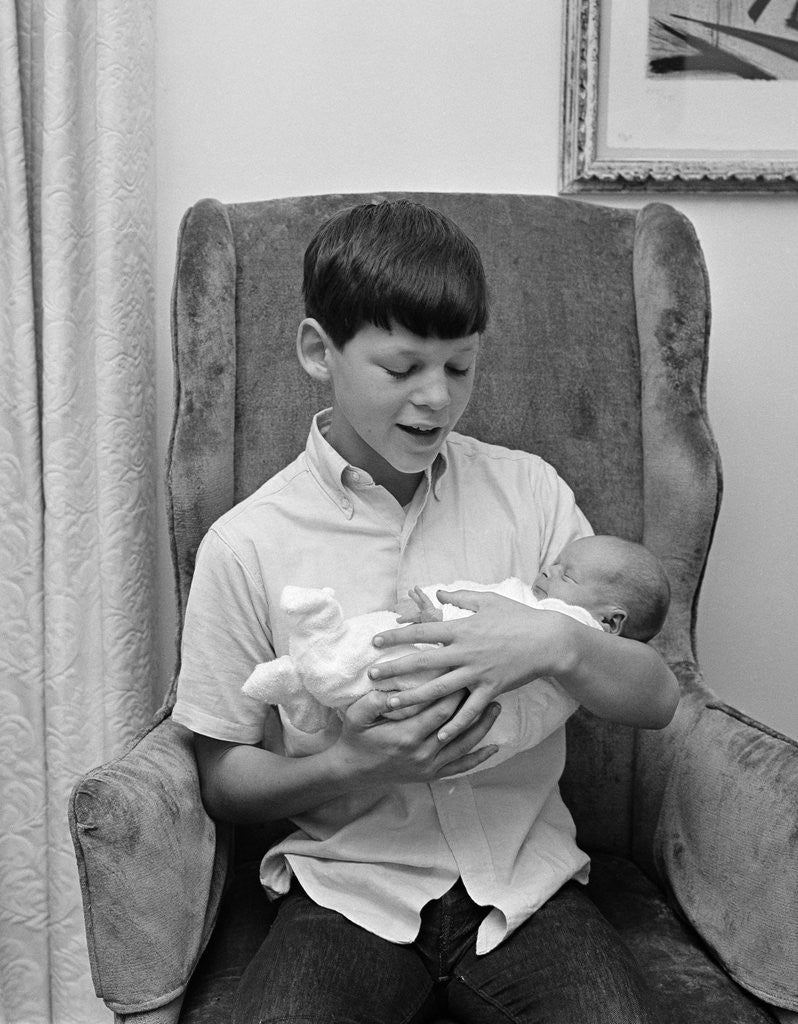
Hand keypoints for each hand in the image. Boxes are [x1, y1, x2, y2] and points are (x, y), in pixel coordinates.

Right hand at [332, 687, 501, 782]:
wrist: (353, 770)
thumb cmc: (356, 738)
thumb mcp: (356, 716)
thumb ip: (373, 701)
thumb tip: (392, 689)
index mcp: (407, 736)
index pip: (440, 710)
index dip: (455, 691)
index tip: (465, 672)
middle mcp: (422, 753)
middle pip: (457, 724)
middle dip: (472, 702)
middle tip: (485, 683)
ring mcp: (429, 767)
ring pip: (464, 745)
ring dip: (483, 726)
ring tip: (496, 706)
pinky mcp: (432, 775)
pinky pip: (460, 768)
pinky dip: (478, 758)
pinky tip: (493, 748)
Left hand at [370, 590, 569, 741]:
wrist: (549, 640)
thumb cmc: (518, 617)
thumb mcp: (488, 600)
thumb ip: (460, 598)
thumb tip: (438, 594)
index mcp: (462, 629)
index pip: (421, 632)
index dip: (396, 636)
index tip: (375, 641)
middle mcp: (465, 652)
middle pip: (423, 662)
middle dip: (395, 670)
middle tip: (372, 676)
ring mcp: (478, 673)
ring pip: (439, 689)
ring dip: (413, 699)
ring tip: (391, 707)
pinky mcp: (491, 689)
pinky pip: (469, 711)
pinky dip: (454, 725)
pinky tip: (438, 736)